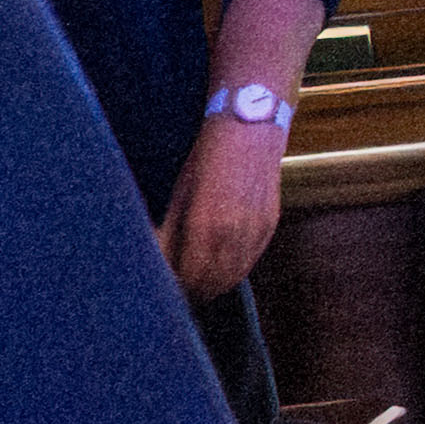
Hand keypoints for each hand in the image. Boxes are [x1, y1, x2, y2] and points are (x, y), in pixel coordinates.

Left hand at [163, 110, 287, 300]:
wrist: (250, 130)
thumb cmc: (207, 159)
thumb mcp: (179, 194)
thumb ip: (169, 233)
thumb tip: (154, 262)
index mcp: (206, 227)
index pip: (190, 278)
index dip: (177, 289)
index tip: (165, 290)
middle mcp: (234, 235)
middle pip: (212, 284)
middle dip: (195, 292)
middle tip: (178, 293)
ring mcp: (256, 232)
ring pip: (233, 278)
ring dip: (215, 286)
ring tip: (197, 284)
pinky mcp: (270, 226)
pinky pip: (250, 262)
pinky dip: (234, 271)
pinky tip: (220, 266)